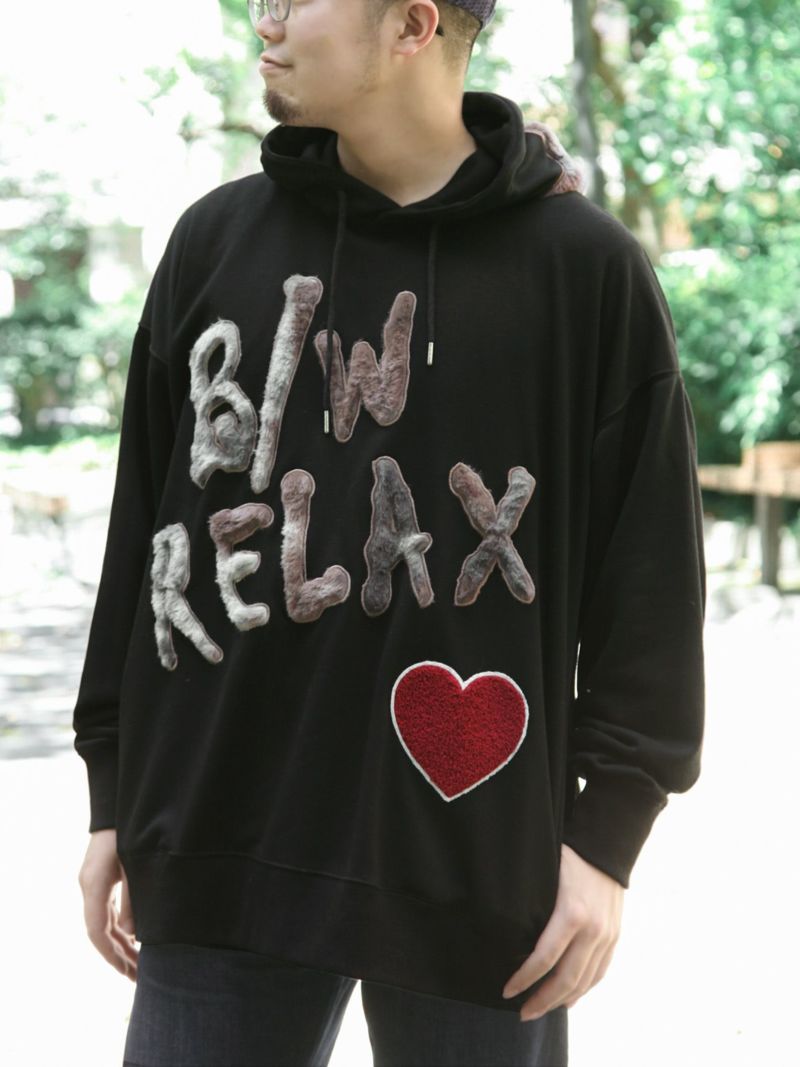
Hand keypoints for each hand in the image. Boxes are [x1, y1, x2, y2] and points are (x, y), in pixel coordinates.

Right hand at [78, 828, 138, 981]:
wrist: (119, 803)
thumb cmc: (132, 831)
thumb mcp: (136, 865)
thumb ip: (134, 899)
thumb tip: (132, 934)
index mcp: (95, 884)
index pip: (97, 930)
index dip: (111, 954)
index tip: (126, 972)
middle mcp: (90, 886)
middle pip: (100, 931)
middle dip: (119, 955)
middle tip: (139, 978)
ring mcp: (94, 882)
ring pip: (104, 922)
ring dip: (121, 943)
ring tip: (139, 966)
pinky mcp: (102, 877)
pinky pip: (107, 910)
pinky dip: (120, 927)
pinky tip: (134, 939)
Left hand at [502, 843, 623, 1020]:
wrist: (606, 842)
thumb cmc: (567, 852)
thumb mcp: (544, 873)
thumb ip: (532, 902)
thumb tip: (503, 926)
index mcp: (572, 912)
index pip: (544, 958)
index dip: (524, 979)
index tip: (506, 991)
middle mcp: (594, 929)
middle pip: (566, 978)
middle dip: (542, 1000)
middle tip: (521, 1013)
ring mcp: (607, 934)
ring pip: (585, 981)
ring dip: (561, 1000)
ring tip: (540, 1009)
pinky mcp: (615, 935)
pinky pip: (600, 971)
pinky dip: (584, 989)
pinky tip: (569, 998)